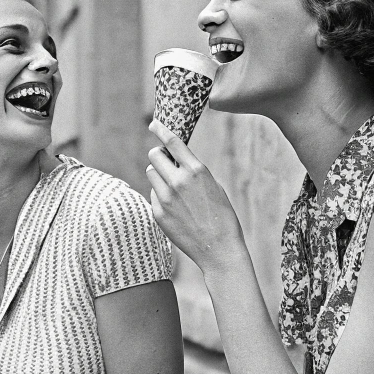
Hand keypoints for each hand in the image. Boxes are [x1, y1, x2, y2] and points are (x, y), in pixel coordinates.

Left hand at [147, 119, 244, 271]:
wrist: (219, 249)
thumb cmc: (222, 216)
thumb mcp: (214, 186)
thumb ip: (193, 171)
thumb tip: (175, 160)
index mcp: (196, 171)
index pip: (172, 142)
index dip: (160, 129)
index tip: (153, 123)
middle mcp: (178, 182)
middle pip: (154, 155)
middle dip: (160, 156)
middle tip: (167, 163)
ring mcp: (165, 198)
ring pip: (151, 173)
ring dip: (159, 176)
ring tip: (174, 189)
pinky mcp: (158, 213)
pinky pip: (153, 194)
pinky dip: (161, 196)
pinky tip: (176, 209)